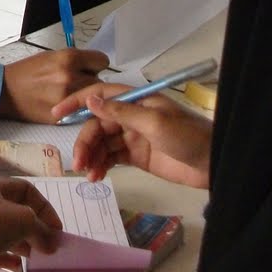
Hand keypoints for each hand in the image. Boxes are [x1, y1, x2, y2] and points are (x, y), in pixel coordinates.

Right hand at [0, 48, 108, 122]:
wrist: (5, 92)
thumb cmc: (27, 71)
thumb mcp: (51, 56)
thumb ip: (74, 60)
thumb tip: (91, 67)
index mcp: (67, 58)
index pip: (101, 60)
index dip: (95, 64)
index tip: (89, 67)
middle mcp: (70, 77)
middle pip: (100, 80)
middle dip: (91, 81)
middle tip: (76, 82)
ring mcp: (67, 98)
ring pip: (92, 97)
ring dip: (86, 96)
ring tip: (69, 94)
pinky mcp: (63, 115)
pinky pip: (82, 111)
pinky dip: (78, 109)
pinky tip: (66, 105)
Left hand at [0, 179, 61, 271]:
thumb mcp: (23, 222)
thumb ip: (42, 231)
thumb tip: (51, 243)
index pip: (25, 189)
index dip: (45, 207)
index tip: (56, 230)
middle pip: (12, 210)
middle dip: (33, 227)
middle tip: (47, 245)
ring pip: (0, 230)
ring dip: (20, 242)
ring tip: (35, 258)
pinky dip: (4, 256)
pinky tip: (17, 267)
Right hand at [54, 85, 211, 187]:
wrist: (214, 164)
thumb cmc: (189, 137)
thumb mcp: (155, 123)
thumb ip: (121, 112)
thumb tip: (91, 100)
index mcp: (136, 101)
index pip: (100, 95)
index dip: (77, 102)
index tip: (56, 115)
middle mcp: (132, 116)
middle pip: (98, 125)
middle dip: (86, 142)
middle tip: (79, 163)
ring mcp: (134, 137)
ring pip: (103, 143)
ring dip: (92, 156)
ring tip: (88, 174)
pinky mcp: (137, 156)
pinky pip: (112, 158)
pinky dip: (101, 166)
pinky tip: (96, 177)